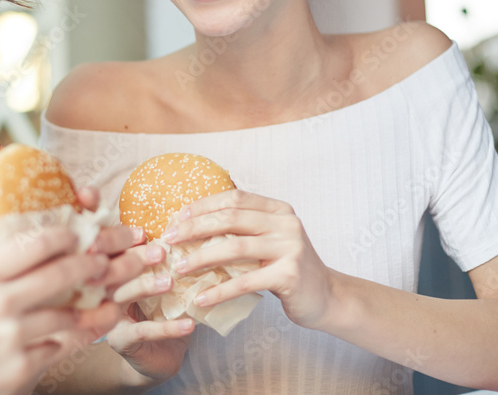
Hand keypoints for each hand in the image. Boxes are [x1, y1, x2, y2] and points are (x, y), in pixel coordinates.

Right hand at [0, 226, 112, 394]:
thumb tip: (41, 243)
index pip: (36, 243)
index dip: (66, 235)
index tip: (79, 233)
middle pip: (62, 274)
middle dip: (93, 265)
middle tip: (105, 263)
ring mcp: (9, 339)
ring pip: (69, 315)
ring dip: (92, 309)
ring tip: (107, 303)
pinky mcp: (18, 371)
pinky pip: (57, 349)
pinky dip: (64, 341)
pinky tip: (73, 335)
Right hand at [104, 243, 194, 384]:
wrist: (160, 356)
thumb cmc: (163, 312)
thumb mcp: (165, 283)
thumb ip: (165, 260)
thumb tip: (180, 224)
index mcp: (112, 275)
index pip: (114, 254)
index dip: (126, 242)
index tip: (144, 233)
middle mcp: (104, 293)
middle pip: (114, 271)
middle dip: (136, 259)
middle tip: (161, 252)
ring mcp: (108, 318)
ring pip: (121, 297)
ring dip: (145, 287)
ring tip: (171, 282)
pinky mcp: (121, 341)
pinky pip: (142, 331)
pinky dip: (167, 327)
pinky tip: (188, 324)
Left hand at [163, 189, 338, 329]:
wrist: (328, 298)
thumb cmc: (288, 269)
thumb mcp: (269, 240)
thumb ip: (243, 230)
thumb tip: (192, 226)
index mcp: (278, 209)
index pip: (234, 198)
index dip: (202, 206)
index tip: (176, 219)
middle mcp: (285, 223)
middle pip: (230, 218)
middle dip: (194, 228)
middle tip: (168, 241)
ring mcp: (290, 247)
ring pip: (234, 248)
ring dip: (200, 258)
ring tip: (178, 269)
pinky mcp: (289, 274)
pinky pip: (245, 281)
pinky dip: (219, 290)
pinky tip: (201, 298)